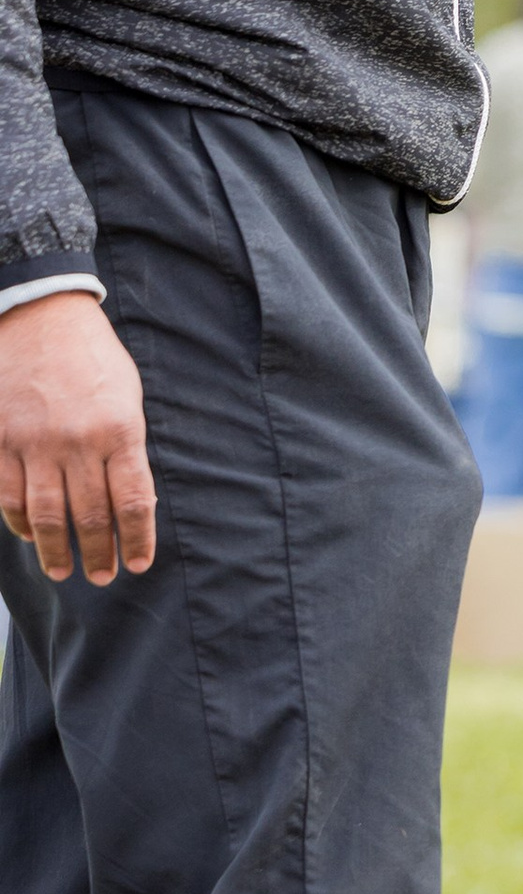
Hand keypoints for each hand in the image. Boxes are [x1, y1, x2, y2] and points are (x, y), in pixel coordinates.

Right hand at [0, 291, 156, 583]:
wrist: (41, 316)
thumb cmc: (93, 358)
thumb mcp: (127, 398)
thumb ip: (126, 448)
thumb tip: (130, 501)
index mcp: (119, 431)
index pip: (133, 502)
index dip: (137, 540)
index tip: (138, 564)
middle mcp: (77, 442)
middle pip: (89, 516)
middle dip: (98, 554)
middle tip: (103, 576)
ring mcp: (34, 443)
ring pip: (46, 515)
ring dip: (56, 550)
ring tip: (64, 571)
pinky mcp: (1, 440)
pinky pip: (8, 496)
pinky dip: (19, 522)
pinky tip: (30, 536)